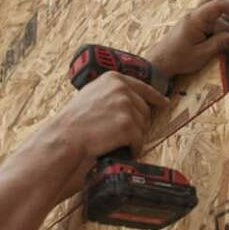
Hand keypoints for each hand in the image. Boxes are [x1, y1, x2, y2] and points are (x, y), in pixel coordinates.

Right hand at [49, 69, 168, 164]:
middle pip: (145, 110)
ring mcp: (126, 106)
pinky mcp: (128, 125)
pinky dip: (133, 149)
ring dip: (133, 138)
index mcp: (114, 79)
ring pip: (143, 126)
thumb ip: (111, 92)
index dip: (155, 96)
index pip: (143, 87)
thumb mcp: (92, 94)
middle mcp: (122, 89)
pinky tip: (121, 150)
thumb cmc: (74, 120)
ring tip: (116, 142)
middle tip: (123, 135)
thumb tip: (129, 98)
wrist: (65, 136)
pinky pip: (139, 141)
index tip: (163, 102)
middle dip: (138, 124)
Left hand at [146, 0, 228, 77]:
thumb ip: (220, 43)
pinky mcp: (192, 24)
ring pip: (215, 14)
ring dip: (221, 28)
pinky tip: (213, 42)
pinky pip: (208, 20)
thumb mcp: (202, 54)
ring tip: (219, 47)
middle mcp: (193, 15)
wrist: (159, 62)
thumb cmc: (178, 59)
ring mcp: (192, 18)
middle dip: (228, 23)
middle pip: (218, 7)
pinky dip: (215, 28)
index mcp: (195, 19)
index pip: (220, 4)